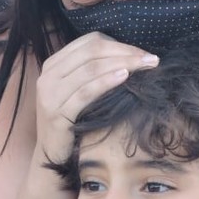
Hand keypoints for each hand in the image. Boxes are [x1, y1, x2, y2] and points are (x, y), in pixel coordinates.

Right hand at [34, 32, 157, 164]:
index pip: (89, 41)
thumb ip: (93, 72)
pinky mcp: (56, 114)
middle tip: (151, 59)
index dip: (119, 44)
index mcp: (53, 64)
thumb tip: (130, 55)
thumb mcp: (78, 91)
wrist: (51, 157)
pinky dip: (106, 82)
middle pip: (92, 52)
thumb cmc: (73, 122)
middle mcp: (47, 75)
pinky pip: (85, 92)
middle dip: (125, 52)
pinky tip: (125, 77)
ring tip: (145, 66)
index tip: (143, 52)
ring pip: (90, 69)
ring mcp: (49, 94)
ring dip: (122, 64)